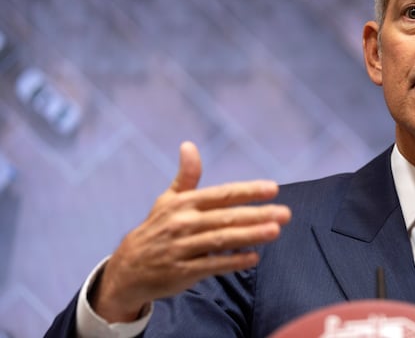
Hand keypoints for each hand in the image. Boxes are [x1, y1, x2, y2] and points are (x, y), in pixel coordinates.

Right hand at [89, 141, 290, 322]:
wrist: (127, 268)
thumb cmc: (157, 229)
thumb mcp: (168, 200)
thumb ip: (186, 176)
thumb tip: (189, 145)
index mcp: (184, 203)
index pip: (222, 194)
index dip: (248, 191)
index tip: (273, 189)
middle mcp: (183, 223)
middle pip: (226, 217)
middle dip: (257, 214)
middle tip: (285, 213)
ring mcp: (182, 248)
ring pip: (222, 240)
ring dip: (250, 235)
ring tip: (275, 231)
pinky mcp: (182, 271)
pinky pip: (212, 265)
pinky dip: (233, 262)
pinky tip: (253, 257)